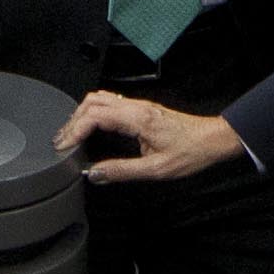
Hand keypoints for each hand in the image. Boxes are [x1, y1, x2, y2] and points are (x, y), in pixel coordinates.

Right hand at [61, 89, 246, 181]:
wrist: (212, 139)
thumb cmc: (191, 151)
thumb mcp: (156, 168)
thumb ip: (122, 171)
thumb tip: (95, 174)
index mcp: (137, 118)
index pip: (94, 116)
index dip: (74, 130)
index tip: (63, 146)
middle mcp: (136, 107)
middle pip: (92, 102)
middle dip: (72, 121)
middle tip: (61, 142)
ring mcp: (138, 106)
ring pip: (100, 99)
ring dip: (81, 115)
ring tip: (71, 135)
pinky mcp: (141, 110)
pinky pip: (110, 103)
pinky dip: (93, 113)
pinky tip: (91, 127)